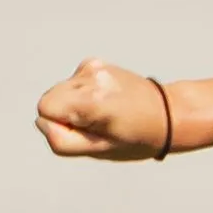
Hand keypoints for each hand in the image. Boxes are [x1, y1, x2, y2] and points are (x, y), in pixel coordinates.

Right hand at [35, 59, 174, 159]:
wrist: (169, 114)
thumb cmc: (136, 139)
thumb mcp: (99, 150)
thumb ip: (62, 140)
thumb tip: (43, 120)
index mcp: (92, 100)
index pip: (45, 110)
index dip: (61, 126)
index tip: (89, 131)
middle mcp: (92, 77)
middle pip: (49, 98)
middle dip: (66, 115)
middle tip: (98, 124)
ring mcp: (93, 67)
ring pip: (59, 91)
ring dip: (75, 105)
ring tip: (104, 113)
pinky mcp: (95, 63)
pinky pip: (72, 83)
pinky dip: (82, 94)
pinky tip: (106, 100)